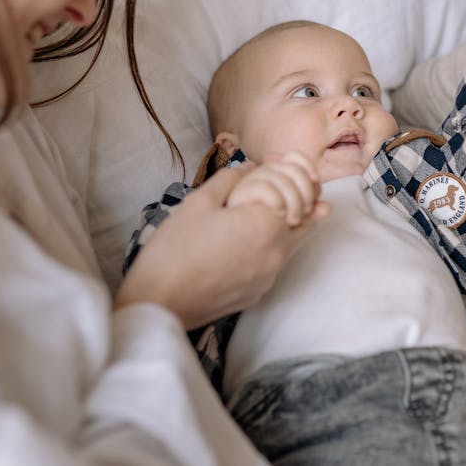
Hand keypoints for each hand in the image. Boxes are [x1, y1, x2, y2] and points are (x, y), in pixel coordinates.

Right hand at [114, 164, 327, 327]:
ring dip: (286, 223)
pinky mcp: (258, 293)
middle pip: (304, 217)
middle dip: (298, 196)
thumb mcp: (199, 202)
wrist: (161, 301)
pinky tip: (248, 242)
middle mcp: (277, 251)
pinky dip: (269, 248)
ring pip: (291, 242)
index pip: (295, 190)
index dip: (285, 172)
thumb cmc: (175, 250)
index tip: (271, 164)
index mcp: (267, 223)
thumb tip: (250, 168)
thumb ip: (230, 179)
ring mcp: (270, 276)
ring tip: (274, 210)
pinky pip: (273, 264)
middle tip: (285, 183)